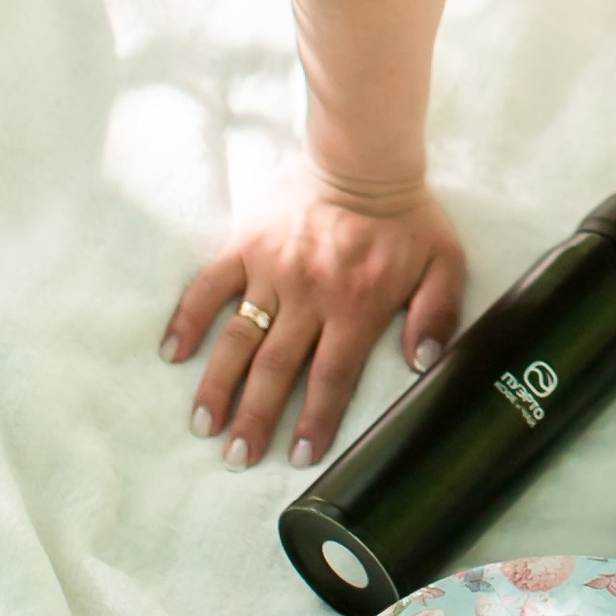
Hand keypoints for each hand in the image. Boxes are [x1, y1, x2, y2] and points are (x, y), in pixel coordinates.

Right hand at [163, 154, 465, 469]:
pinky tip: (172, 353)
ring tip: (204, 424)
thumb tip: (422, 362)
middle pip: (275, 370)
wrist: (363, 157)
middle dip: (255, 419)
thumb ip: (437, 314)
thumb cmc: (406, 216)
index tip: (298, 456)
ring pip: (239, 339)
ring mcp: (271, 271)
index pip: (331, 378)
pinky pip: (209, 287)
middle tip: (237, 458)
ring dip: (218, 385)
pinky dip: (188, 319)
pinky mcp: (245, 246)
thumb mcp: (443, 263)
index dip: (314, 420)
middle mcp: (309, 297)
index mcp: (355, 306)